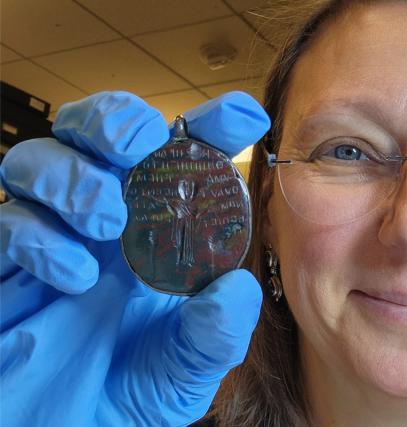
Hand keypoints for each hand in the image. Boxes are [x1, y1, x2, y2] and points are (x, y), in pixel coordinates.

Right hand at [0, 91, 269, 425]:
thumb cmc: (128, 393)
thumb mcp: (184, 372)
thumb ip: (214, 335)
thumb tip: (233, 288)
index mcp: (160, 231)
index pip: (185, 160)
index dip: (212, 127)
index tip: (243, 117)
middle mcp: (107, 220)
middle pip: (99, 133)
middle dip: (115, 120)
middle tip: (137, 143)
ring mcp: (54, 235)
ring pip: (39, 159)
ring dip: (72, 175)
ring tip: (106, 220)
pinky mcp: (7, 264)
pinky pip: (7, 224)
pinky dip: (38, 237)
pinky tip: (75, 274)